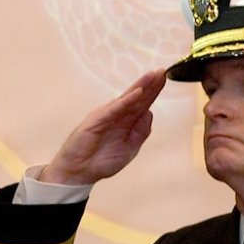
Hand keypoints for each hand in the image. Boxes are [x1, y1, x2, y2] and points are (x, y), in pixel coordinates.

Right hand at [37, 69, 165, 186]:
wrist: (79, 172)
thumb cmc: (100, 161)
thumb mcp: (129, 148)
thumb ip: (140, 132)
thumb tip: (149, 113)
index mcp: (125, 122)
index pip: (142, 104)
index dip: (153, 91)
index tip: (164, 78)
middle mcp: (116, 116)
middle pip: (136, 97)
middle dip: (150, 84)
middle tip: (163, 70)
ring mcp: (106, 116)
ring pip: (126, 99)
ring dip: (140, 86)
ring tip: (152, 76)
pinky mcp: (96, 120)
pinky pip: (114, 109)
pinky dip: (126, 100)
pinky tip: (138, 93)